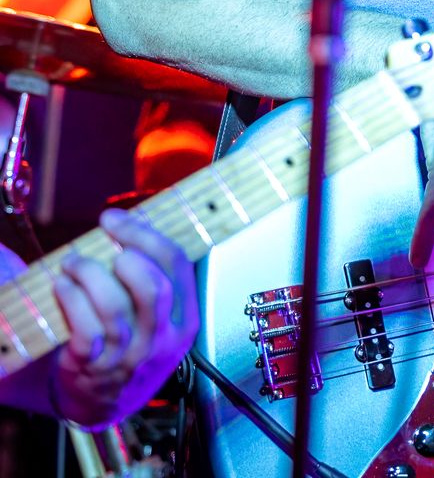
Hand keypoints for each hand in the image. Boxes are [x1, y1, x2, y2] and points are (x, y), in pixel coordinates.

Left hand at [50, 208, 198, 427]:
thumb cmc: (131, 346)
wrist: (106, 401)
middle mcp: (161, 337)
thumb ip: (158, 280)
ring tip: (73, 262)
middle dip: (125, 252)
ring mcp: (129, 355)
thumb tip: (133, 227)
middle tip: (100, 239)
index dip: (145, 235)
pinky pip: (86, 331)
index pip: (176, 265)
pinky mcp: (95, 367)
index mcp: (185, 318)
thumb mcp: (161, 319)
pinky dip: (72, 302)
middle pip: (153, 287)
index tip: (115, 219)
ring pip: (115, 308)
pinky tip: (62, 286)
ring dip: (90, 275)